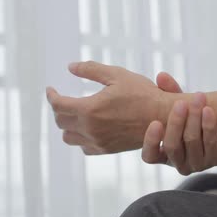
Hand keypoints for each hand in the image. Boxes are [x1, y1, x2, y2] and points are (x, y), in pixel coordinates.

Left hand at [46, 61, 174, 154]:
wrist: (164, 117)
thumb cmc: (143, 94)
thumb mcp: (117, 75)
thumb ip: (90, 70)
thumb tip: (70, 67)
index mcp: (90, 110)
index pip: (58, 105)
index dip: (51, 96)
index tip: (51, 90)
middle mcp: (91, 129)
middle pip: (61, 122)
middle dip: (59, 108)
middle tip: (64, 98)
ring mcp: (99, 142)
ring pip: (69, 138)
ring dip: (67, 125)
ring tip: (75, 113)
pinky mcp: (107, 150)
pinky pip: (84, 147)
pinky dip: (80, 137)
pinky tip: (89, 127)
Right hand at [142, 90, 216, 175]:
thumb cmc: (196, 119)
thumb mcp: (181, 107)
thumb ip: (170, 93)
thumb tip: (161, 75)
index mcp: (164, 154)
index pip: (150, 156)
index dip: (151, 141)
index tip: (156, 122)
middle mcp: (179, 163)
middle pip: (173, 146)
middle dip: (176, 123)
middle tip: (181, 104)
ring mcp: (198, 164)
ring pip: (192, 142)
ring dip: (194, 118)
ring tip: (198, 98)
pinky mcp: (216, 160)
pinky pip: (211, 143)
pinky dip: (209, 125)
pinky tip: (209, 110)